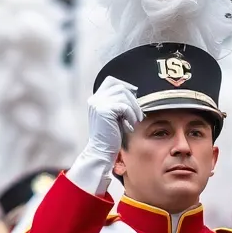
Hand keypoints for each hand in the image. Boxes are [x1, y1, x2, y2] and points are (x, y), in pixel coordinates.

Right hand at [67, 77, 143, 195]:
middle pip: (120, 87)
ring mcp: (98, 104)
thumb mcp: (114, 116)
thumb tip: (133, 91)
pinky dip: (131, 115)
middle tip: (136, 114)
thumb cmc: (110, 136)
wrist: (101, 151)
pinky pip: (124, 106)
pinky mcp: (104, 111)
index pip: (111, 81)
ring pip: (124, 95)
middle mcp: (95, 99)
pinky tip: (131, 125)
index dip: (125, 86)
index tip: (134, 97)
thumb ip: (118, 103)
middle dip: (132, 99)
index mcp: (96, 99)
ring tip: (134, 120)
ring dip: (133, 108)